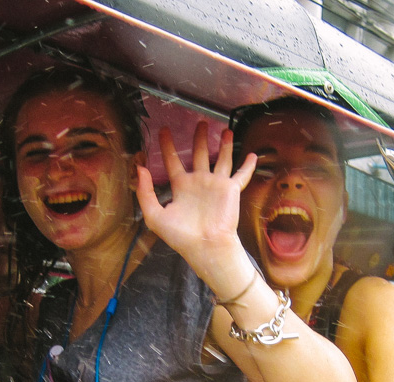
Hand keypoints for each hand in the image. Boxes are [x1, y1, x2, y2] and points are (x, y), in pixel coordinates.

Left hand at [135, 122, 257, 291]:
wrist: (205, 246)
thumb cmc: (180, 236)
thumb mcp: (154, 216)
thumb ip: (145, 193)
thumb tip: (140, 169)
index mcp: (181, 187)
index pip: (173, 161)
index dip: (167, 146)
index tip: (164, 130)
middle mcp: (199, 183)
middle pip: (199, 154)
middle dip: (199, 139)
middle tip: (200, 123)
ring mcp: (216, 185)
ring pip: (221, 159)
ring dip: (224, 145)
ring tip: (225, 130)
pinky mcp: (231, 190)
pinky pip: (241, 175)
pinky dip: (247, 165)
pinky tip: (253, 155)